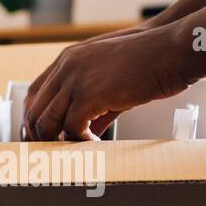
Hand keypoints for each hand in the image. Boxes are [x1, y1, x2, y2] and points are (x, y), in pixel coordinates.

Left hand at [22, 22, 196, 140]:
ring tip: (75, 154)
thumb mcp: (111, 81)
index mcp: (68, 59)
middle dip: (40, 138)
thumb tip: (83, 134)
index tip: (42, 139)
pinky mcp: (89, 95)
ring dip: (58, 143)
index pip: (34, 94)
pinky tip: (95, 146)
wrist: (170, 50)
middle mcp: (66, 67)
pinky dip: (80, 143)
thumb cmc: (149, 62)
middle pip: (35, 111)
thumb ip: (92, 105)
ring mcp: (75, 80)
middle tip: (55, 155)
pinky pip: (72, 129)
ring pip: (47, 122)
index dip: (34, 119)